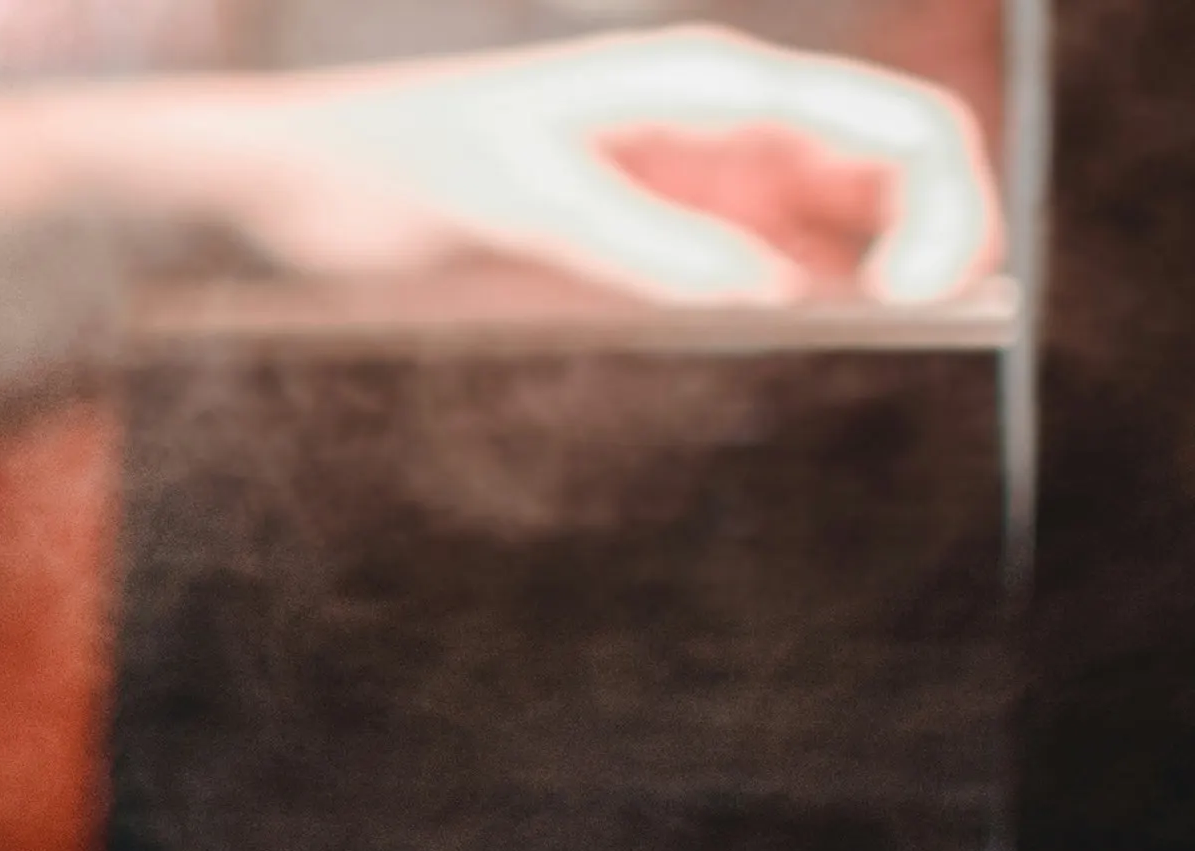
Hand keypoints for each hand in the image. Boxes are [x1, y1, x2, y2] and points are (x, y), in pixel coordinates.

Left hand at [135, 27, 997, 310]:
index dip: (942, 208)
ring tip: (864, 379)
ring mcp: (692, 190)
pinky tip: (787, 383)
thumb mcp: (514, 209)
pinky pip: (757, 284)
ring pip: (836, 239)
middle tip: (918, 352)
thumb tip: (768, 290)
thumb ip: (639, 246)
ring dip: (867, 301)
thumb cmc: (387, 168)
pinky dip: (793, 326)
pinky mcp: (652, 247)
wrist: (289, 185)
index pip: (888, 125)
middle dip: (929, 256)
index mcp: (703, 87)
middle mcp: (717, 130)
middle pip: (887, 183)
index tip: (914, 300)